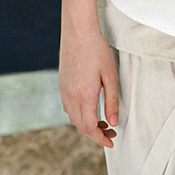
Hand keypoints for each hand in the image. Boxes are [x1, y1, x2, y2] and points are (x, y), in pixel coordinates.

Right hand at [59, 22, 119, 148]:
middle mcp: (71, 96)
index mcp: (84, 95)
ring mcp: (64, 90)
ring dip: (87, 124)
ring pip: (73, 118)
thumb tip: (113, 122)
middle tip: (111, 132)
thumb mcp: (111, 76)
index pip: (89, 127)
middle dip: (95, 133)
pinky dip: (79, 114)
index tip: (111, 142)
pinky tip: (90, 108)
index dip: (100, 139)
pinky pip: (68, 107)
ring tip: (103, 122)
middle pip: (80, 126)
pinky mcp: (62, 84)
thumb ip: (112, 101)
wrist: (78, 31)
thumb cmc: (97, 50)